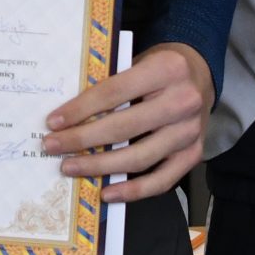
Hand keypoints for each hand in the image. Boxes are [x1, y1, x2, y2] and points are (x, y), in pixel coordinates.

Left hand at [39, 42, 214, 202]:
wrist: (202, 75)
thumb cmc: (159, 69)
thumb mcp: (138, 62)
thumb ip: (112, 83)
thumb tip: (69, 115)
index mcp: (165, 69)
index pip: (113, 92)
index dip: (80, 109)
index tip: (53, 123)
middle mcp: (183, 101)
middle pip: (124, 128)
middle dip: (82, 140)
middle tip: (52, 147)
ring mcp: (190, 131)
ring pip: (139, 157)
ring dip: (100, 166)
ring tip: (70, 167)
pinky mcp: (194, 154)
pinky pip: (162, 180)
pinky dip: (132, 191)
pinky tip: (106, 192)